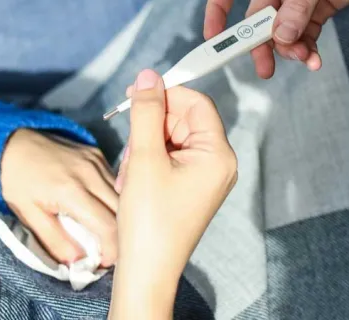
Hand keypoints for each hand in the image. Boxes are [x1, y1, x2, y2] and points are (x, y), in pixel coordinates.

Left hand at [0, 129, 117, 265]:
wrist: (12, 142)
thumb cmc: (17, 181)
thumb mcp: (28, 215)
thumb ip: (54, 240)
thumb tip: (78, 262)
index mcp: (71, 191)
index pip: (107, 226)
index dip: (112, 249)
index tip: (105, 262)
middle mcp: (90, 174)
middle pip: (122, 211)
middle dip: (120, 235)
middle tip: (108, 249)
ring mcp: (97, 161)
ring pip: (123, 195)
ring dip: (120, 216)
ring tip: (107, 231)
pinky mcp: (98, 154)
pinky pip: (115, 181)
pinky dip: (114, 198)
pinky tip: (103, 207)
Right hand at [109, 69, 236, 318]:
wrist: (146, 269)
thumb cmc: (149, 218)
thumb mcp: (145, 158)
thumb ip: (147, 112)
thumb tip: (149, 76)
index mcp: (218, 154)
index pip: (197, 104)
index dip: (167, 94)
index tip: (135, 95)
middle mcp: (217, 163)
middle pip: (183, 121)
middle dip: (151, 129)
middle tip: (131, 151)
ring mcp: (204, 177)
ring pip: (171, 140)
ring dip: (145, 148)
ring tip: (132, 176)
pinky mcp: (190, 187)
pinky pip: (169, 159)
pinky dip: (148, 163)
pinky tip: (135, 182)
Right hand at [204, 0, 348, 77]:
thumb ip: (295, 8)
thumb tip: (279, 36)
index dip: (216, 15)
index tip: (212, 39)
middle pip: (257, 24)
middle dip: (262, 48)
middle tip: (264, 69)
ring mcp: (295, 6)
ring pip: (282, 36)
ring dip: (291, 52)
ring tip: (305, 57)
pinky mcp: (313, 15)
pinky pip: (304, 38)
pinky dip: (308, 51)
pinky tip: (313, 59)